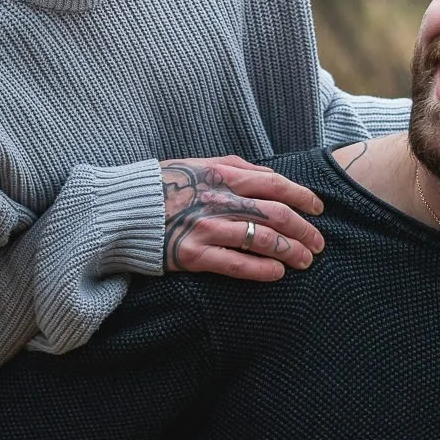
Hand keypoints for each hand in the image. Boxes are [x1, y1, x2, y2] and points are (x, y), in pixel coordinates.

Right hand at [161, 157, 324, 280]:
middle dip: (304, 230)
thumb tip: (272, 178)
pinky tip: (277, 274)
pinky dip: (263, 270)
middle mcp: (218, 199)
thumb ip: (236, 169)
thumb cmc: (164, 187)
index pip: (275, 184)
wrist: (121, 211)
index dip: (303, 197)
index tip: (318, 209)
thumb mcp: (199, 165)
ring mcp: (206, 228)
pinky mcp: (193, 255)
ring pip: (263, 239)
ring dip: (290, 251)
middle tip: (318, 244)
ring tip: (304, 261)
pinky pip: (238, 264)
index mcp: (222, 174)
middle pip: (276, 214)